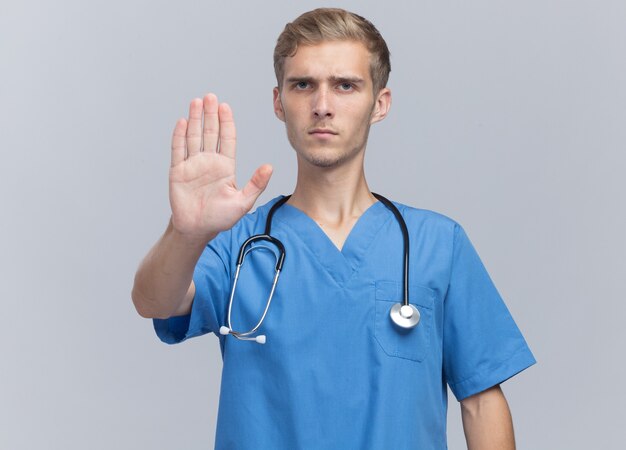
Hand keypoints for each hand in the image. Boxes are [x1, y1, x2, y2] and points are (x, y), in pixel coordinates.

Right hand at [169, 93, 272, 238]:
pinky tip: (182, 122)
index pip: (226, 138)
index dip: (226, 122)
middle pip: (210, 132)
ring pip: (193, 136)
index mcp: (225, 166)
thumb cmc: (220, 218)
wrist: (197, 229)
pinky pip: (178, 150)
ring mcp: (193, 165)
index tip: (225, 107)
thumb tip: (270, 167)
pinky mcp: (178, 171)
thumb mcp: (243, 202)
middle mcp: (209, 161)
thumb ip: (256, 184)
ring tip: (196, 102)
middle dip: (210, 114)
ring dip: (195, 119)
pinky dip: (179, 136)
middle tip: (210, 96)